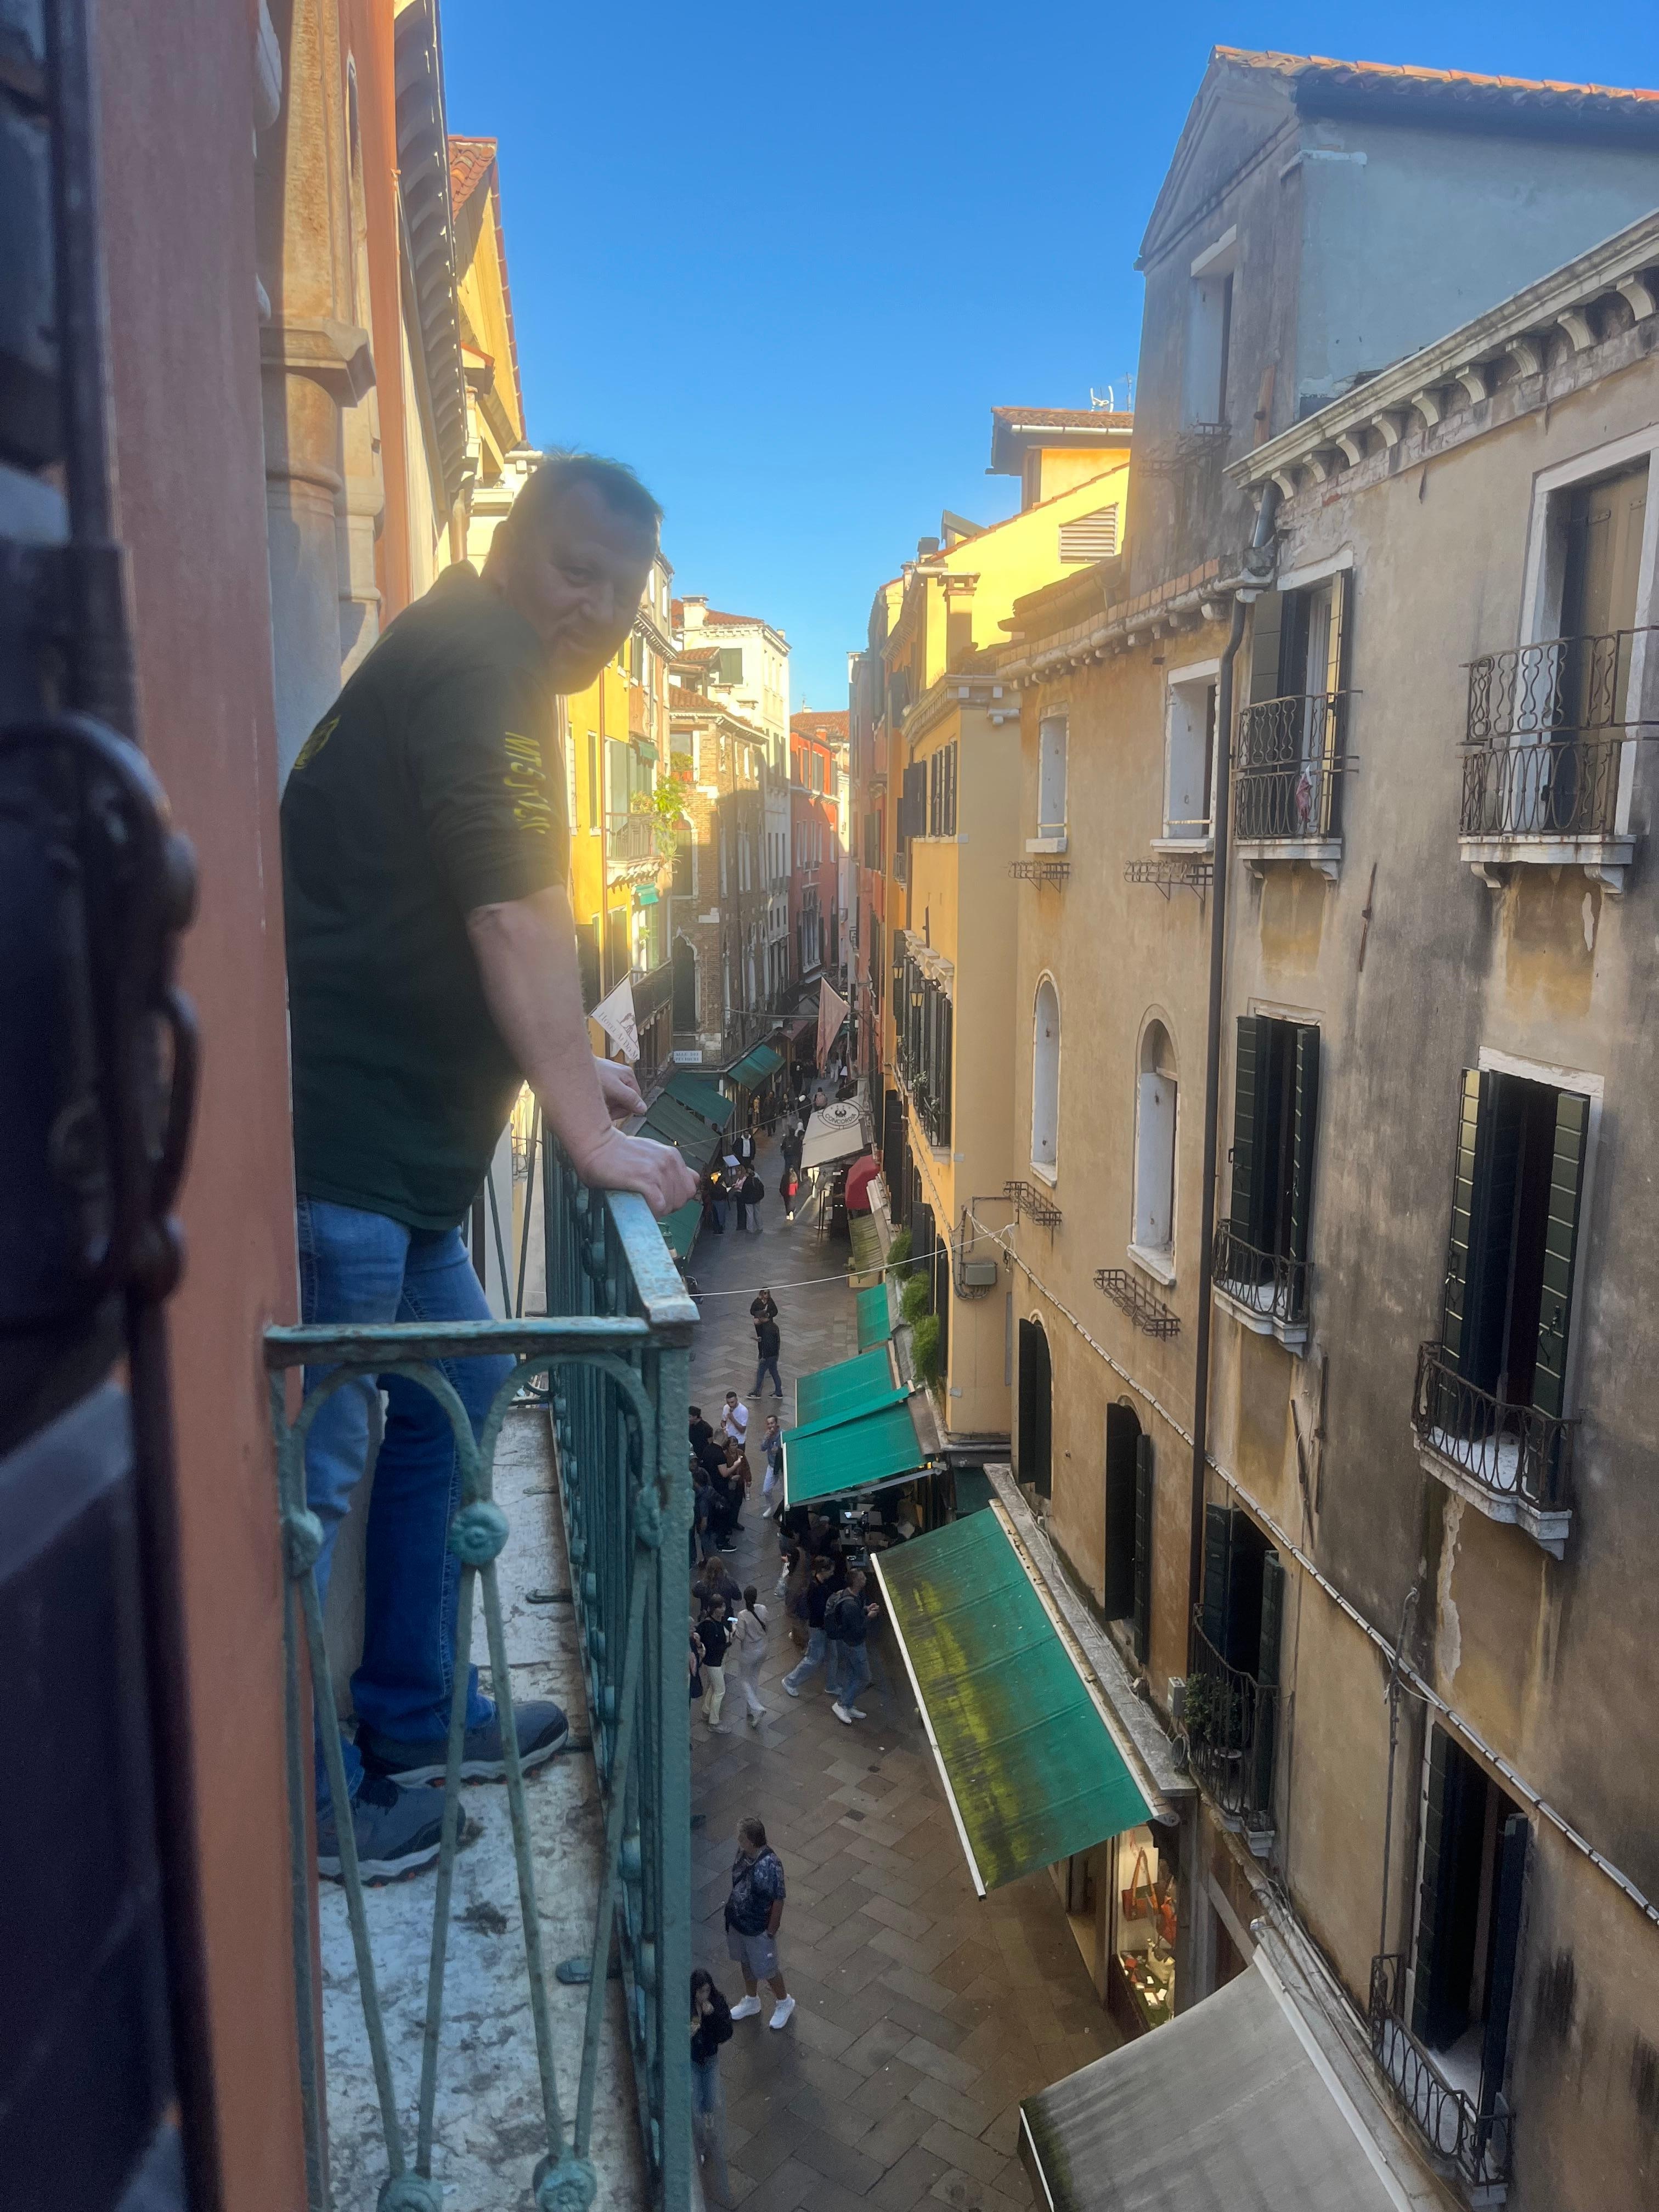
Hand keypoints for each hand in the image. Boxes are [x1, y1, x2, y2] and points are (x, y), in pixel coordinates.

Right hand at [573, 1127, 698, 1216]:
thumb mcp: (652, 1154)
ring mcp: (657, 1170)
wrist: (596, 1146)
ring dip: (656, 1210)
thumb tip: (694, 1180)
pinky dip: (651, 1212)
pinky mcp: (645, 1180)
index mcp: (672, 1155)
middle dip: (667, 1206)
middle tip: (647, 1202)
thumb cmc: (620, 1154)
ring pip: (670, 1205)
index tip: (658, 1197)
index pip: (689, 1189)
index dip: (675, 1198)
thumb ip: (672, 1168)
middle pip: (681, 1200)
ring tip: (640, 1203)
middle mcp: (668, 1161)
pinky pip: (659, 1206)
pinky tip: (639, 1207)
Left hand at [594, 1055, 644, 1120]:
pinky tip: (594, 1099)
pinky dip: (601, 1099)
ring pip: (615, 1099)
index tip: (614, 1114)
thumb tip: (642, 1108)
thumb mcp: (615, 1089)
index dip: (625, 1110)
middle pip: (625, 1100)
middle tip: (604, 1110)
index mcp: (629, 1076)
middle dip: (615, 1108)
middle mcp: (622, 1076)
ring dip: (607, 1105)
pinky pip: (607, 1095)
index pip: (635, 1100)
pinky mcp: (602, 1080)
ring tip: (598, 1103)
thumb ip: (629, 1099)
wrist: (573, 1065)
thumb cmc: (593, 1073)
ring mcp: (612, 1078)